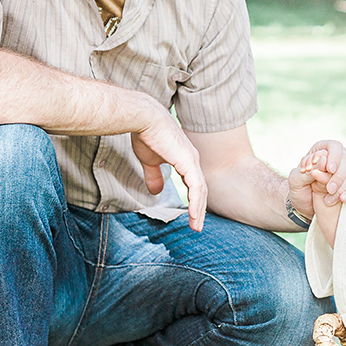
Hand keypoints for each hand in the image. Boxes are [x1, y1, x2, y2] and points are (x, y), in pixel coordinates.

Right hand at [131, 104, 207, 231]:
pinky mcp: (188, 162)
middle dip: (199, 209)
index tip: (190, 216)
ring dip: (198, 210)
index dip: (193, 200)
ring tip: (195, 226)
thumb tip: (156, 191)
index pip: (194, 184)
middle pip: (201, 190)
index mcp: (185, 159)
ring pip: (201, 191)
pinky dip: (195, 202)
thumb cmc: (145, 135)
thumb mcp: (150, 160)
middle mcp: (192, 160)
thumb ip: (154, 175)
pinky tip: (193, 215)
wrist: (144, 118)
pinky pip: (196, 187)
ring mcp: (192, 160)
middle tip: (196, 226)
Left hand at [289, 140, 345, 218]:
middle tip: (329, 189)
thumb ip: (308, 170)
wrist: (303, 205)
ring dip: (344, 185)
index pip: (334, 146)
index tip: (329, 170)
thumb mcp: (296, 180)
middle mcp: (336, 157)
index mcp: (321, 150)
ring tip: (330, 197)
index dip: (334, 157)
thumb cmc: (298, 189)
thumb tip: (324, 161)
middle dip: (338, 175)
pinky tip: (343, 199)